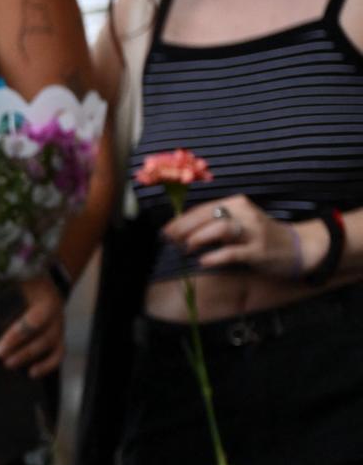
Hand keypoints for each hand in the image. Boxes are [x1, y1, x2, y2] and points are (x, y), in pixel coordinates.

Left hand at [0, 275, 63, 377]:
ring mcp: (59, 326)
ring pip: (50, 346)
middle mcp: (55, 314)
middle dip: (20, 350)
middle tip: (0, 357)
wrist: (49, 281)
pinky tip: (32, 373)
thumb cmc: (27, 283)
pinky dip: (47, 365)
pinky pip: (58, 354)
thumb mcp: (14, 283)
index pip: (32, 323)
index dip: (15, 338)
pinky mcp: (60, 336)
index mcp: (44, 300)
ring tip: (9, 365)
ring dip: (29, 358)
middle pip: (41, 337)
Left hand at [162, 195, 319, 277]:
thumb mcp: (238, 223)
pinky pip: (233, 252)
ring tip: (185, 248)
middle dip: (183, 228)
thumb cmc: (260, 235)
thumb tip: (181, 231)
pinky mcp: (259, 250)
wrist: (299, 246)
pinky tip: (202, 261)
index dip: (180, 220)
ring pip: (220, 228)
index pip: (202, 209)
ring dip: (198, 238)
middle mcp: (244, 213)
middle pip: (207, 216)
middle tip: (169, 241)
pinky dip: (215, 256)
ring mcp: (253, 231)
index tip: (165, 231)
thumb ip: (214, 223)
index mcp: (236, 203)